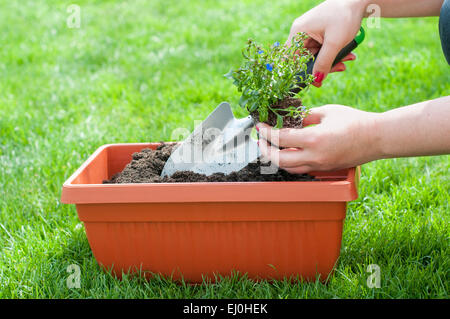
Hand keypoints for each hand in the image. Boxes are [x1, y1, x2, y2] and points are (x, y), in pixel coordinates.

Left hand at [256, 105, 379, 173]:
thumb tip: (290, 119)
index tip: (259, 126)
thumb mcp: (327, 112)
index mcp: (314, 139)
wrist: (377, 138)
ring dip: (276, 159)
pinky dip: (290, 162)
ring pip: (289, 168)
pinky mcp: (324, 169)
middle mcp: (314, 157)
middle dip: (265, 150)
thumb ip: (305, 117)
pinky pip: (301, 169)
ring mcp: (319, 166)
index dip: (266, 133)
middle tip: (260, 140)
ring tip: (270, 147)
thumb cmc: (355, 121)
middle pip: (279, 160)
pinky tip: (287, 152)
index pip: (280, 139)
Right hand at [287, 0, 366, 86]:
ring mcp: (311, 33)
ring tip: (349, 58)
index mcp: (298, 32)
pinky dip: (335, 53)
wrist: (359, 0)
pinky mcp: (320, 34)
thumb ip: (324, 63)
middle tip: (340, 68)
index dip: (299, 72)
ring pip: (317, 56)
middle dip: (323, 66)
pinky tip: (348, 54)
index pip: (290, 58)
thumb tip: (316, 81)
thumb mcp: (334, 43)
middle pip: (306, 59)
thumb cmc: (344, 16)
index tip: (313, 80)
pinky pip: (324, 50)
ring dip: (332, 60)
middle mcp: (301, 33)